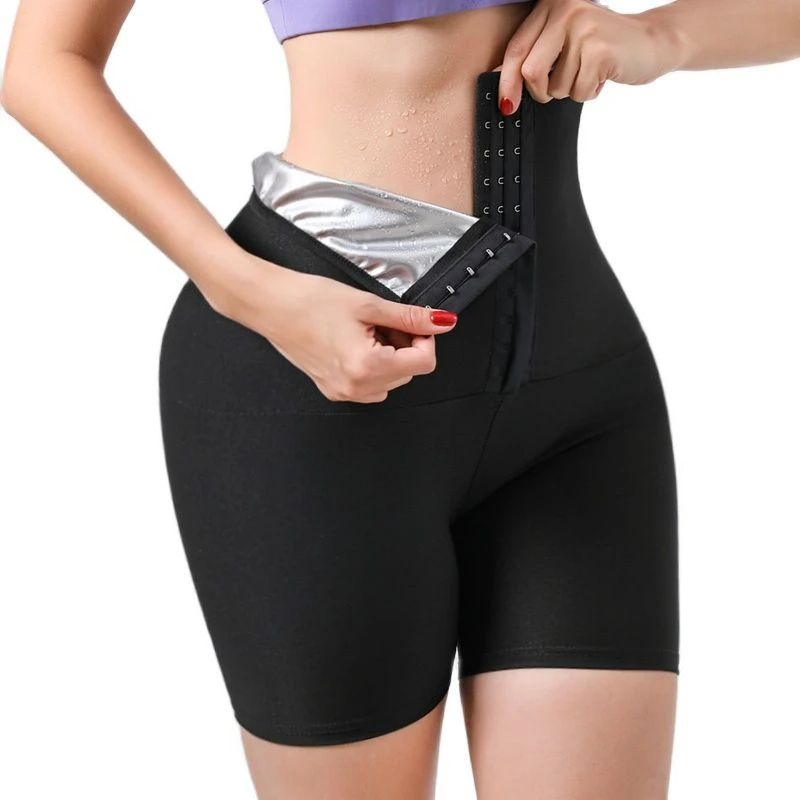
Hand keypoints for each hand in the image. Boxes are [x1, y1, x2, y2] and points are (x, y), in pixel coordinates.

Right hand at [212, 253, 458, 403]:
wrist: (269, 303)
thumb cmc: (307, 300)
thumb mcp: (367, 304)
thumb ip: (410, 317)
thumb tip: (441, 321)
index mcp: (366, 367)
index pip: (424, 363)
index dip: (425, 338)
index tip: (416, 322)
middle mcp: (355, 387)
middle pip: (408, 372)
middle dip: (405, 345)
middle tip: (384, 320)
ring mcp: (342, 391)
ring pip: (390, 380)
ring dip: (390, 356)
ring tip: (367, 330)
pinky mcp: (332, 389)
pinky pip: (369, 385)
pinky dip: (372, 365)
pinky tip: (356, 341)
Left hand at [494, 0, 684, 108]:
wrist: (652, 41)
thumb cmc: (604, 47)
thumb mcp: (564, 42)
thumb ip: (535, 55)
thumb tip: (504, 89)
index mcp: (551, 5)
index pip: (516, 49)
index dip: (507, 81)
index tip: (507, 104)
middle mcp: (565, 10)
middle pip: (530, 71)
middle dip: (541, 91)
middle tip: (558, 88)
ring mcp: (583, 28)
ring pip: (555, 86)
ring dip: (570, 91)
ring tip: (588, 73)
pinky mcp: (599, 50)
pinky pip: (578, 92)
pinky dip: (588, 94)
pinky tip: (601, 76)